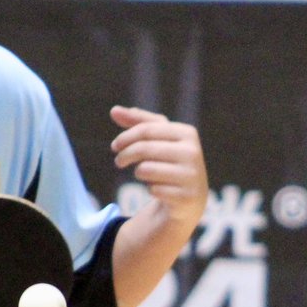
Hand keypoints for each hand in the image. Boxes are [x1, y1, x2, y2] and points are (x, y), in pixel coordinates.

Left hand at [109, 105, 207, 225]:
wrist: (191, 195)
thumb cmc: (169, 160)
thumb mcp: (157, 139)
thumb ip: (138, 122)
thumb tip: (114, 110)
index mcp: (186, 133)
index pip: (146, 129)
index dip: (125, 137)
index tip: (115, 146)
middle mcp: (192, 152)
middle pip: (144, 148)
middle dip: (125, 155)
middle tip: (118, 161)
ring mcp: (191, 175)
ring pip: (146, 170)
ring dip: (139, 172)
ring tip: (143, 173)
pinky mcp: (187, 196)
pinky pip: (154, 190)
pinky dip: (151, 189)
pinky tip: (160, 189)